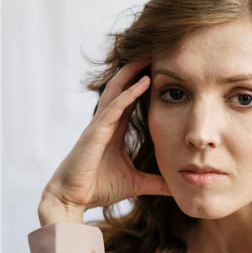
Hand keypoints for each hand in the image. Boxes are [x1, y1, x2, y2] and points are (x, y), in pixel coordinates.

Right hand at [38, 62, 170, 225]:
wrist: (73, 199)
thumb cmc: (98, 188)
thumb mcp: (136, 184)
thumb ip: (156, 182)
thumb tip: (177, 187)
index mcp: (114, 131)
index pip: (131, 102)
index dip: (143, 86)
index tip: (162, 72)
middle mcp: (106, 123)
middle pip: (123, 89)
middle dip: (137, 71)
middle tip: (156, 54)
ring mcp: (99, 126)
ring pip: (117, 91)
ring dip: (132, 73)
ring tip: (149, 56)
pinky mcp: (95, 132)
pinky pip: (114, 107)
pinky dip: (128, 94)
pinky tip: (142, 81)